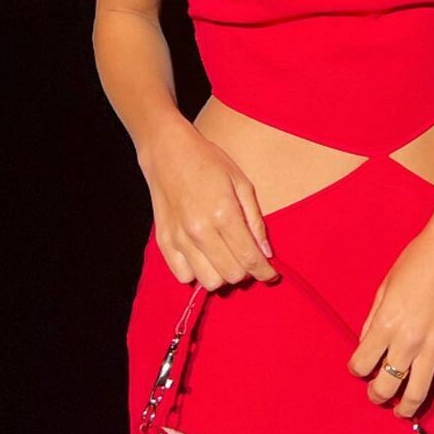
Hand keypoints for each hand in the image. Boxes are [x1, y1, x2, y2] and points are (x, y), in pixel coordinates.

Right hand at [142, 123, 279, 289]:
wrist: (168, 151)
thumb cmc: (208, 162)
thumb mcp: (241, 182)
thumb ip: (255, 220)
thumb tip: (266, 253)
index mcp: (223, 213)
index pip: (249, 258)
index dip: (264, 272)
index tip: (270, 274)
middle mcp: (200, 231)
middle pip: (231, 275)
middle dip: (246, 272)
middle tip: (246, 256)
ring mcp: (179, 238)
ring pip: (209, 282)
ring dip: (222, 274)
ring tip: (224, 256)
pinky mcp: (163, 242)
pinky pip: (183, 276)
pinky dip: (196, 272)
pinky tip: (202, 255)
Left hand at [347, 219, 433, 416]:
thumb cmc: (415, 261)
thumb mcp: (384, 287)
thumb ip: (373, 319)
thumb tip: (367, 344)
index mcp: (386, 322)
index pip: (363, 362)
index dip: (357, 369)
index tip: (359, 368)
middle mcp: (409, 339)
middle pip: (388, 384)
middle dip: (377, 395)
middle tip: (376, 394)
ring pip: (418, 392)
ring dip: (406, 408)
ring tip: (402, 411)